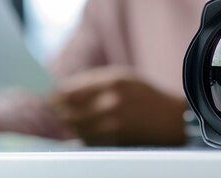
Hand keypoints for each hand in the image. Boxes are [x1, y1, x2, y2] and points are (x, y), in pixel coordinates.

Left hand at [52, 66, 185, 146]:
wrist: (172, 120)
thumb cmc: (145, 96)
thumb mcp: (123, 78)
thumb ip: (93, 82)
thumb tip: (60, 90)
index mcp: (113, 82)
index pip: (69, 91)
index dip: (55, 96)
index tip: (49, 97)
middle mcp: (111, 103)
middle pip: (68, 113)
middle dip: (59, 113)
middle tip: (54, 113)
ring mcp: (113, 125)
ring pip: (75, 130)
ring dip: (69, 127)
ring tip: (69, 122)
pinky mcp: (115, 142)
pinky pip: (87, 142)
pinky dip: (82, 138)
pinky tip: (85, 132)